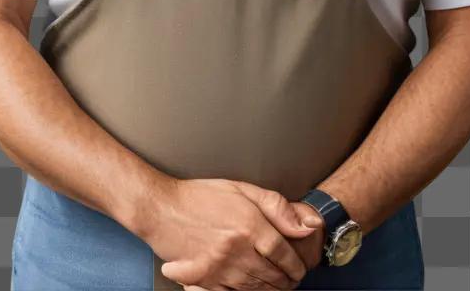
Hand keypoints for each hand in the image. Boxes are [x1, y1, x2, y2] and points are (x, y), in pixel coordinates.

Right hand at [180, 199, 325, 290]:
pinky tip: (251, 289)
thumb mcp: (242, 189)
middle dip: (286, 281)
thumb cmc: (201, 196)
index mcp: (249, 225)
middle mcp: (237, 250)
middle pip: (272, 276)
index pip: (284, 254)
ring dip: (270, 290)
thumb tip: (307, 225)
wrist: (162, 209)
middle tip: (292, 280)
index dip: (296, 265)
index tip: (300, 268)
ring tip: (277, 286)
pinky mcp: (206, 280)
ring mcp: (220, 268)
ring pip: (255, 289)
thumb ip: (277, 207)